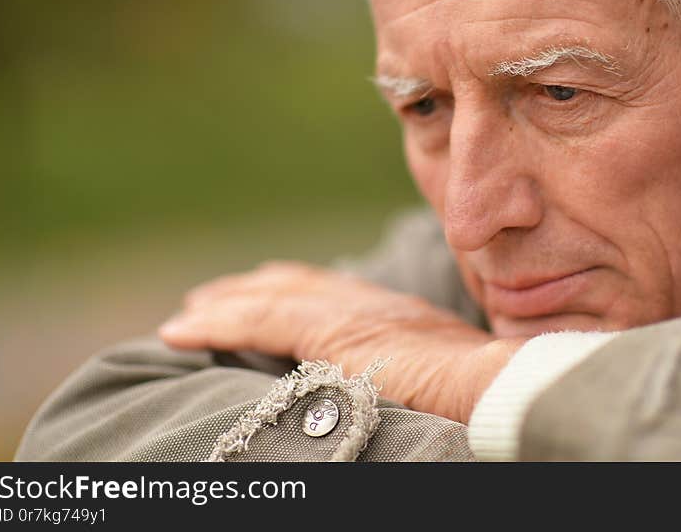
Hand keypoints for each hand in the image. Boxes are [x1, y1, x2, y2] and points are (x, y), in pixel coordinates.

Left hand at [159, 261, 524, 422]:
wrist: (500, 387)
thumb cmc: (485, 394)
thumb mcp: (450, 378)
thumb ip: (421, 374)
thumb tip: (412, 392)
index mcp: (399, 317)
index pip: (335, 295)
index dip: (292, 291)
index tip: (263, 294)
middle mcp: (372, 305)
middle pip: (297, 286)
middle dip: (252, 290)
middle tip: (212, 299)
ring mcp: (353, 314)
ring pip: (271, 298)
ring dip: (225, 304)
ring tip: (189, 315)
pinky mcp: (333, 333)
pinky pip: (259, 322)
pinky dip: (217, 323)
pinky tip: (180, 329)